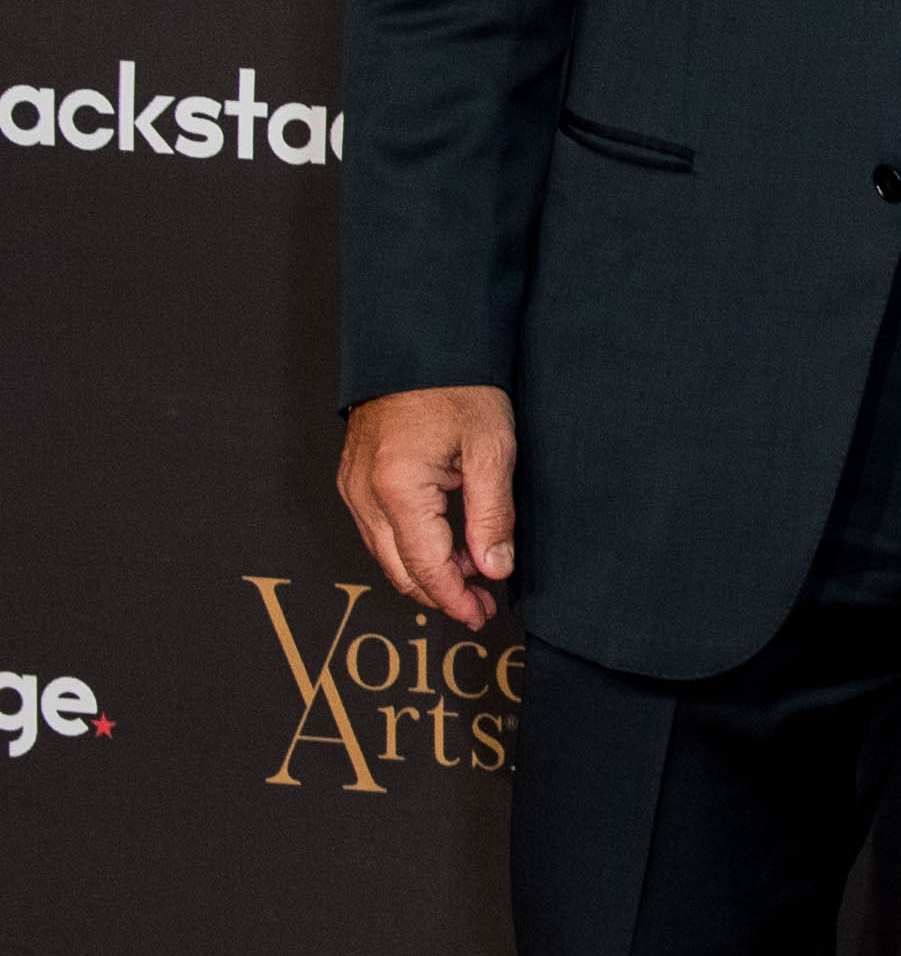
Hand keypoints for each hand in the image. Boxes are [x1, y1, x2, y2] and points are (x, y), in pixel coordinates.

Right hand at [338, 386, 520, 633]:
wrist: (420, 341)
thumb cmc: (458, 385)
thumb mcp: (492, 449)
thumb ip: (492, 516)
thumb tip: (494, 569)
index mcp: (397, 489)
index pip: (425, 568)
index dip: (454, 599)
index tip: (481, 615)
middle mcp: (363, 493)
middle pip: (398, 569)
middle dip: (439, 594)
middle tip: (480, 606)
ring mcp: (352, 485)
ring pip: (385, 553)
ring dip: (425, 571)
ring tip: (472, 575)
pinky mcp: (353, 476)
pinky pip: (377, 529)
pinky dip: (409, 546)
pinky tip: (445, 544)